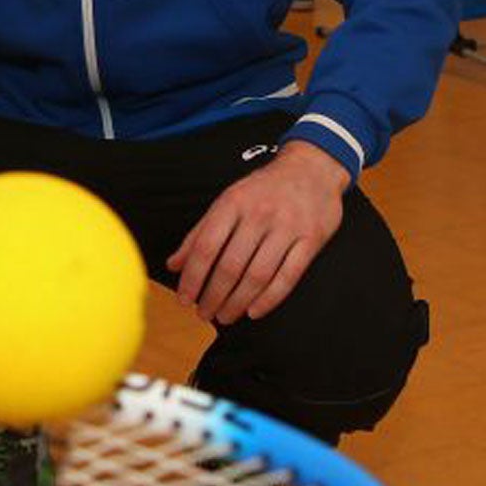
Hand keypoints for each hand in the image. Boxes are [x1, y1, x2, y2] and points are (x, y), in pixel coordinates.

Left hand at [167, 140, 349, 324]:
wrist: (311, 168)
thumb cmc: (262, 189)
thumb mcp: (227, 201)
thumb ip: (199, 233)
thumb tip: (173, 265)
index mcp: (232, 203)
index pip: (206, 246)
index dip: (192, 277)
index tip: (184, 298)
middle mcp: (259, 215)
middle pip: (231, 266)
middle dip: (213, 296)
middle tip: (203, 314)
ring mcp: (287, 227)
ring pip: (258, 275)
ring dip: (237, 302)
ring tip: (224, 316)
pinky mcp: (311, 240)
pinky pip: (288, 276)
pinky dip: (270, 299)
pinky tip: (254, 311)